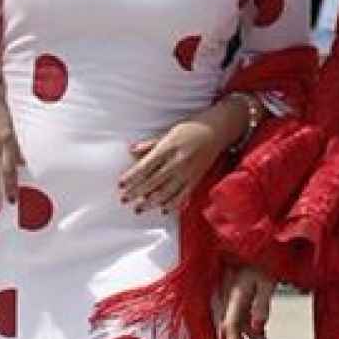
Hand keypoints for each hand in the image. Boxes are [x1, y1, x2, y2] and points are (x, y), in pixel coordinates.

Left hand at [118, 100, 242, 212]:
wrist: (217, 130)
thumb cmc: (192, 128)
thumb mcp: (169, 131)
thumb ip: (151, 143)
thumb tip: (132, 151)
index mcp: (168, 148)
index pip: (145, 166)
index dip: (132, 177)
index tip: (121, 184)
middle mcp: (177, 162)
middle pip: (153, 181)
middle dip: (137, 192)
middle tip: (124, 200)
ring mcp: (188, 172)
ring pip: (167, 192)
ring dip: (151, 202)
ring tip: (139, 209)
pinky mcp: (196, 179)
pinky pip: (183, 195)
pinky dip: (173, 204)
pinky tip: (163, 210)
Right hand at [218, 265, 275, 338]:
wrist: (256, 245)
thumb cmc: (263, 260)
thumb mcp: (267, 282)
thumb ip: (262, 304)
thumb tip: (258, 326)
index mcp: (235, 296)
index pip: (229, 326)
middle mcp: (229, 299)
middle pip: (229, 327)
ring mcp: (232, 297)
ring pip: (235, 322)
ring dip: (247, 335)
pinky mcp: (237, 295)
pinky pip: (239, 314)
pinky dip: (249, 325)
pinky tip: (262, 331)